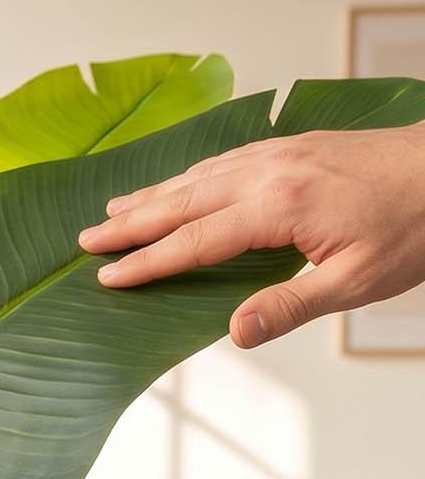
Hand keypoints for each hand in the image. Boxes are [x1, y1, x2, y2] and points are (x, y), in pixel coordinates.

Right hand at [78, 121, 424, 346]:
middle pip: (182, 200)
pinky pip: (224, 160)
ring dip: (153, 194)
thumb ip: (290, 305)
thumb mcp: (358, 282)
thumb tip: (234, 333)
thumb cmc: (417, 225)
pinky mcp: (295, 144)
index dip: (147, 262)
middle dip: (130, 222)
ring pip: (199, 175)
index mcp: (279, 207)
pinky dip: (189, 175)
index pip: (194, 241)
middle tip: (86, 239)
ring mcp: (281, 152)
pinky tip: (179, 183)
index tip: (108, 277)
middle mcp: (270, 171)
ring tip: (115, 209)